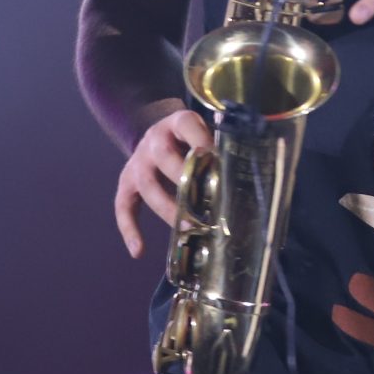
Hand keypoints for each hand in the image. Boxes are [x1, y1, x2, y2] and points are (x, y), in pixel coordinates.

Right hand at [115, 108, 210, 258]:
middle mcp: (154, 139)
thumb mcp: (205, 132)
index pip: (188, 126)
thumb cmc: (191, 140)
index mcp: (178, 122)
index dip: (202, 143)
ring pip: (147, 184)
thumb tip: (250, 179)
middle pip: (164, 157)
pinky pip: (123, 205)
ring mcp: (138, 161)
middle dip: (184, 181)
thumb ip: (221, 148)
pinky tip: (139, 251)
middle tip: (207, 206)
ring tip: (188, 229)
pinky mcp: (127, 181)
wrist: (156, 132)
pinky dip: (129, 229)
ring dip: (167, 208)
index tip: (218, 162)